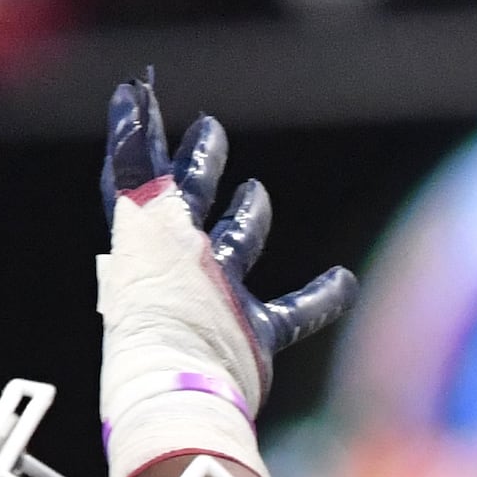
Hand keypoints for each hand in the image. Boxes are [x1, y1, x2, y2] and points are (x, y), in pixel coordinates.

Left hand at [99, 75, 355, 377]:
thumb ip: (140, 162)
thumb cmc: (164, 309)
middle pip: (190, 199)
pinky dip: (321, 297)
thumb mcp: (149, 218)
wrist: (182, 384)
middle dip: (199, 161)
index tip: (135, 92)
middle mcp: (183, 261)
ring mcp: (217, 296)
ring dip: (246, 216)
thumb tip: (129, 92)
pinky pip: (293, 313)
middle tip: (208, 127)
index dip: (137, 133)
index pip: (141, 173)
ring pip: (234, 245)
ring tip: (256, 189)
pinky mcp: (251, 334)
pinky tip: (346, 281)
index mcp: (155, 235)